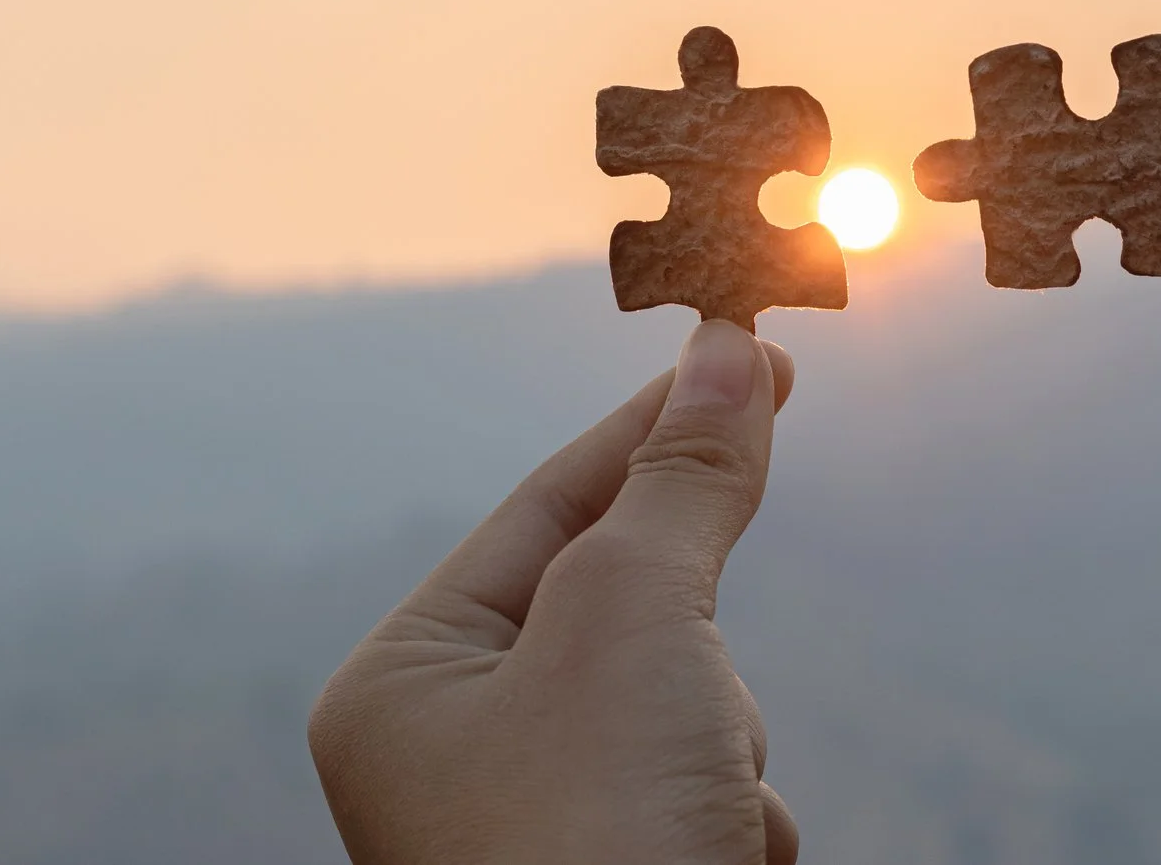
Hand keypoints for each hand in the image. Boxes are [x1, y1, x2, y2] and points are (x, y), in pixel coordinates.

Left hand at [310, 320, 799, 864]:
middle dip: (690, 648)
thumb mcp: (635, 619)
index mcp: (404, 684)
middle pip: (627, 613)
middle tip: (696, 692)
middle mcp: (455, 757)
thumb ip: (683, 479)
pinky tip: (721, 864)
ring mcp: (538, 830)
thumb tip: (729, 347)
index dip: (655, 427)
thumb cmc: (594, 832)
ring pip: (685, 708)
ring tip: (692, 819)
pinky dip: (735, 822)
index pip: (547, 508)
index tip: (756, 353)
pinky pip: (709, 799)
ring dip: (722, 747)